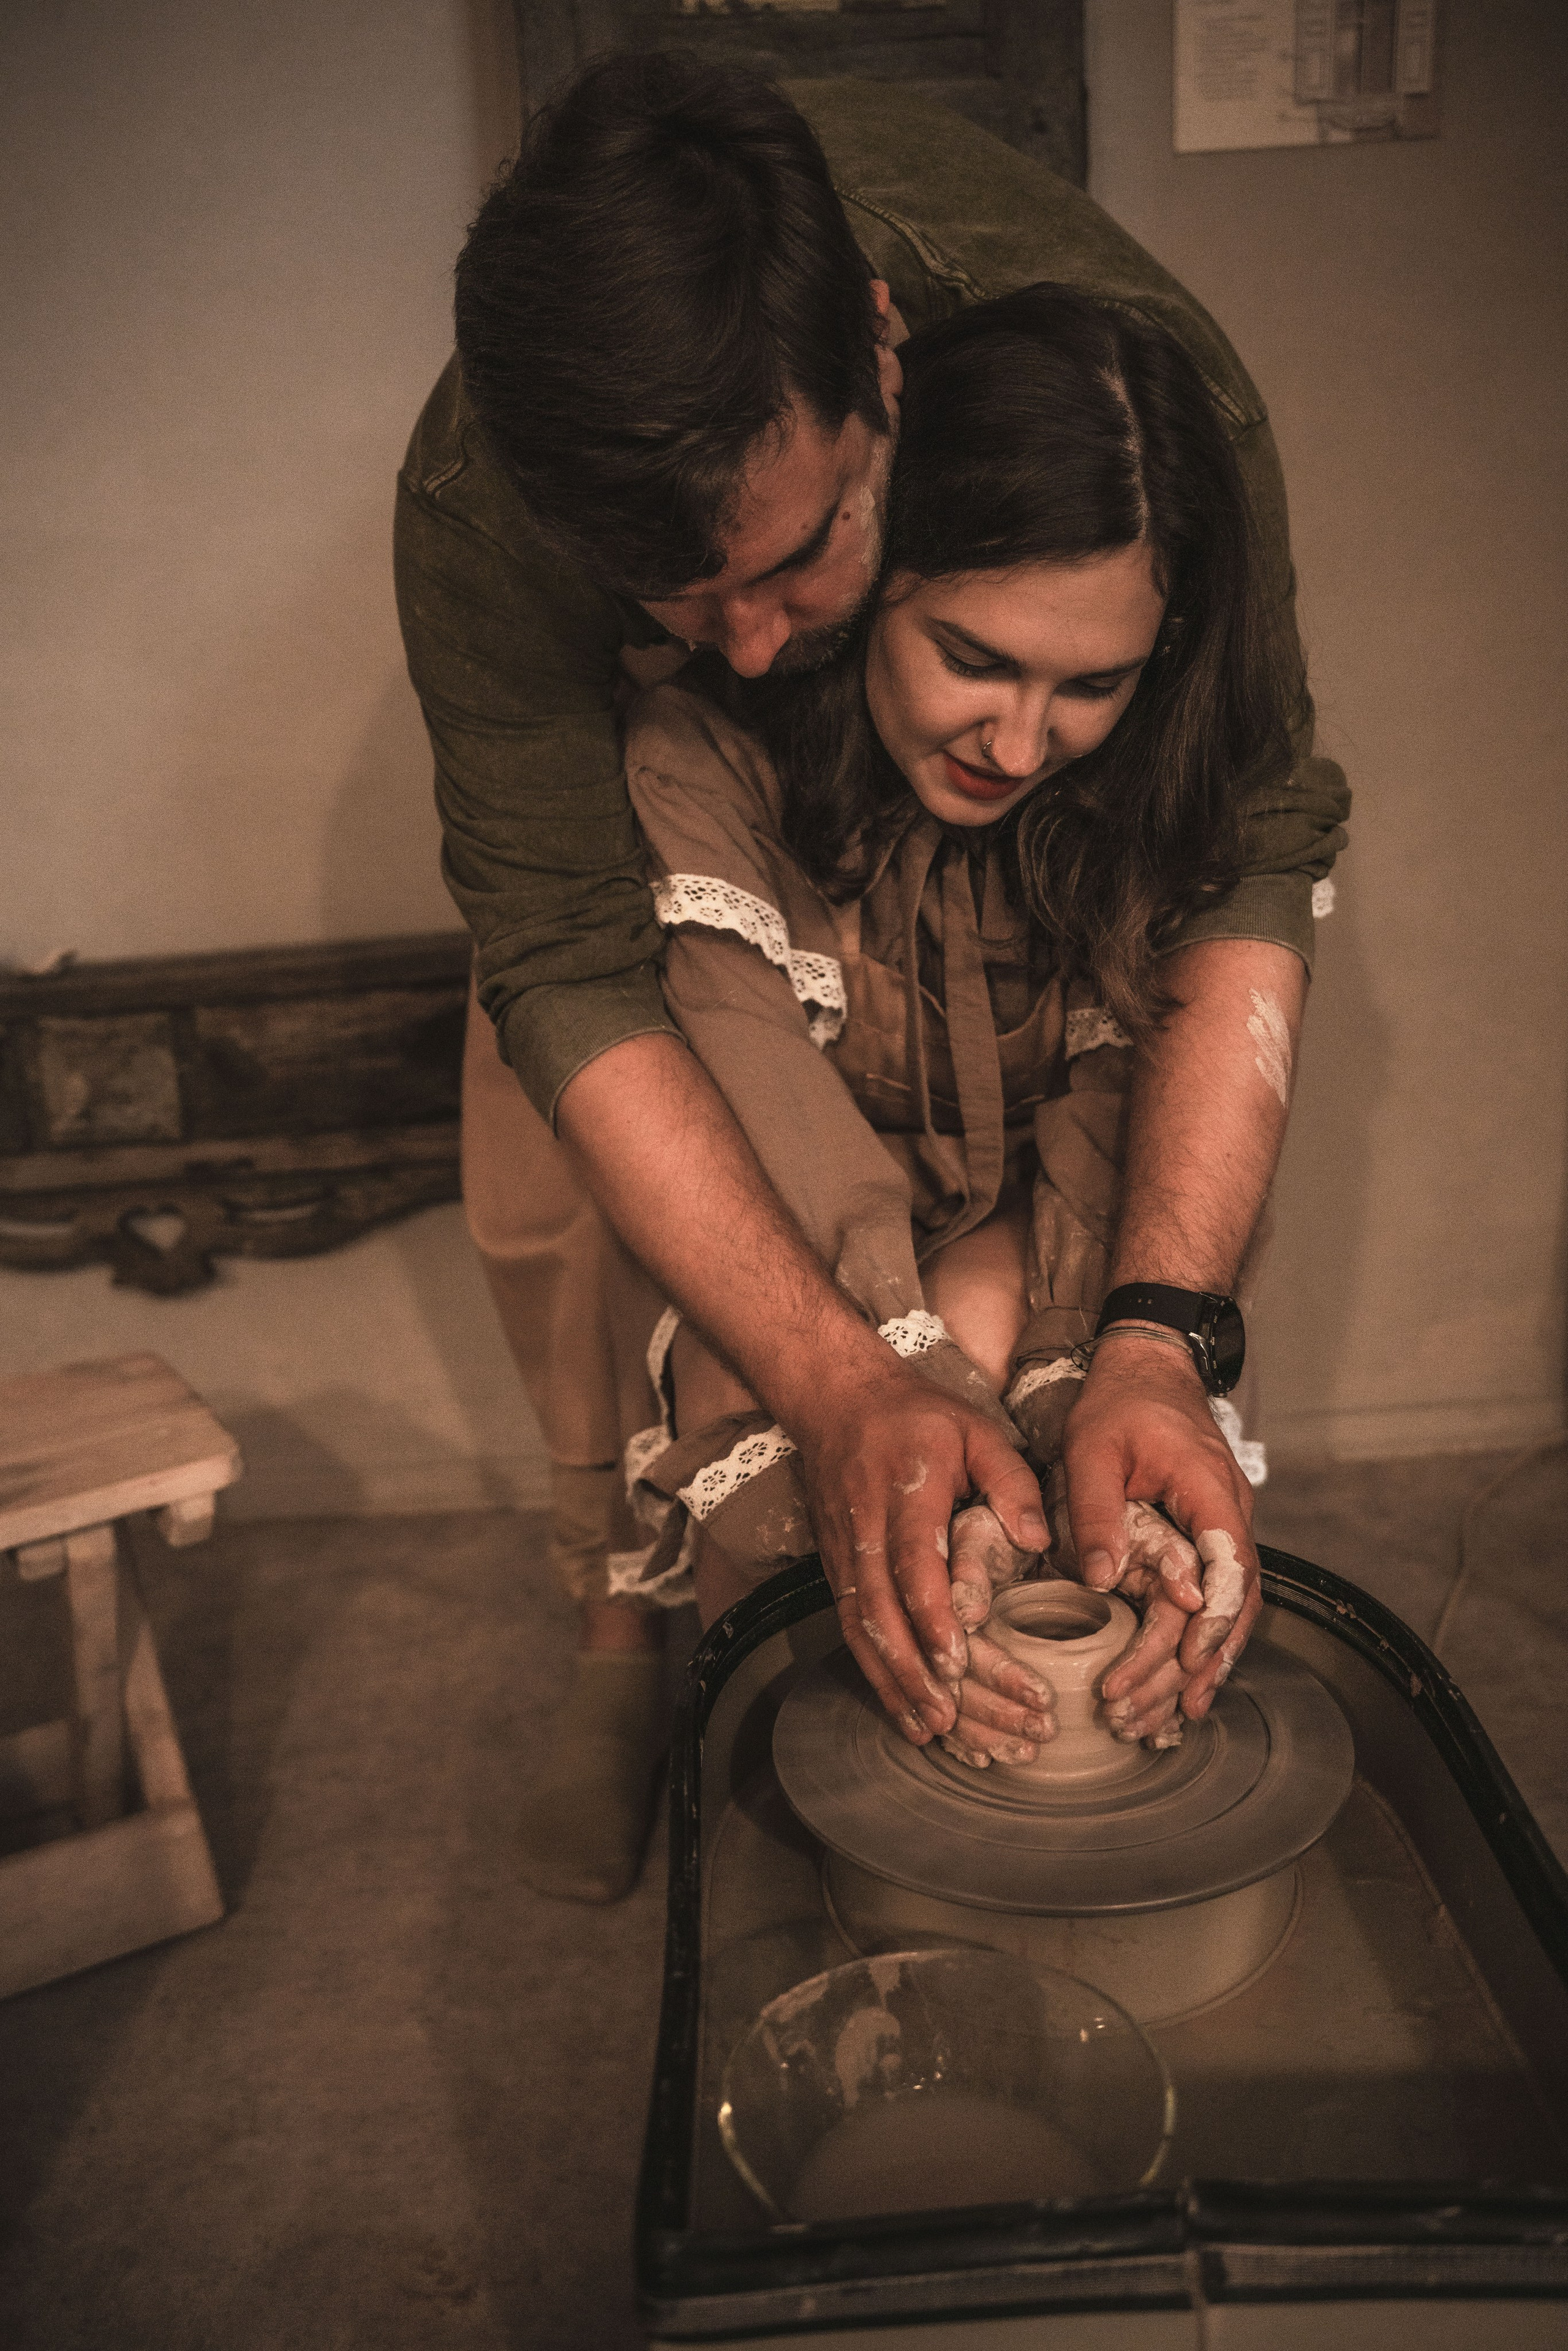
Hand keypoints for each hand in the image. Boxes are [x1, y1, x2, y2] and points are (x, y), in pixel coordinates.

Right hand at [794, 1367, 1047, 1746]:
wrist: (837, 1399)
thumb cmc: (917, 1416)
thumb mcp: (976, 1428)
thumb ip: (1010, 1480)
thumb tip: (1037, 1538)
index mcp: (905, 1493)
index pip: (911, 1564)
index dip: (930, 1616)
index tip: (957, 1660)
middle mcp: (865, 1529)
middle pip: (880, 1611)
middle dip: (914, 1670)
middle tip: (952, 1718)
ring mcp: (844, 1552)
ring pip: (860, 1628)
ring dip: (893, 1683)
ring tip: (930, 1729)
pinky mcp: (836, 1567)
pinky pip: (851, 1628)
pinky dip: (875, 1674)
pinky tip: (904, 1709)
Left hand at [1060, 1334, 1260, 1732]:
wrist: (1149, 1366)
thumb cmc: (1119, 1402)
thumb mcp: (1093, 1449)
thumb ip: (1097, 1512)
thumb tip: (1097, 1581)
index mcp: (1210, 1493)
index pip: (1230, 1569)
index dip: (1213, 1622)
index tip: (1189, 1664)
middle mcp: (1231, 1515)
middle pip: (1237, 1603)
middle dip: (1206, 1661)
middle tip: (1169, 1710)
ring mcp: (1225, 1526)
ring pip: (1233, 1607)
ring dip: (1207, 1660)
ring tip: (1177, 1713)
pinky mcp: (1208, 1534)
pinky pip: (1216, 1595)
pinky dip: (1202, 1638)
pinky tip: (1182, 1677)